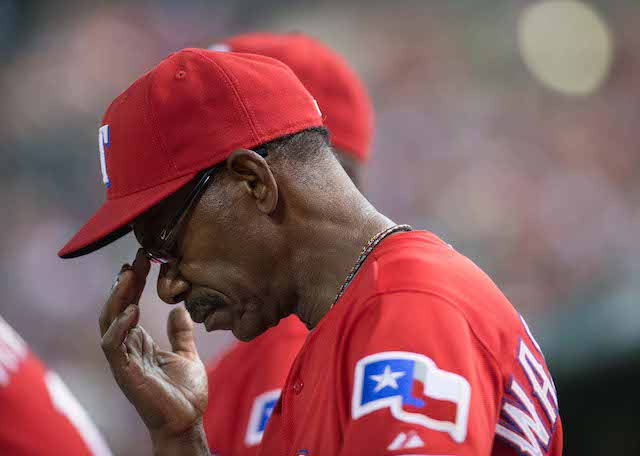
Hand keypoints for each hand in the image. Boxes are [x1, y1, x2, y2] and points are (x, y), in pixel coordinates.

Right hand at [99, 250, 207, 440]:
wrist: (187, 422)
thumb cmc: (184, 393)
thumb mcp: (186, 354)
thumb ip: (180, 333)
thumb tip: (178, 310)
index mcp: (139, 343)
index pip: (130, 305)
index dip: (134, 282)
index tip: (144, 259)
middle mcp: (127, 348)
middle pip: (116, 308)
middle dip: (125, 282)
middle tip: (137, 258)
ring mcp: (123, 360)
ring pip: (109, 322)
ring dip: (118, 297)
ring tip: (129, 274)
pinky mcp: (125, 373)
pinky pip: (113, 346)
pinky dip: (120, 326)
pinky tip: (133, 309)